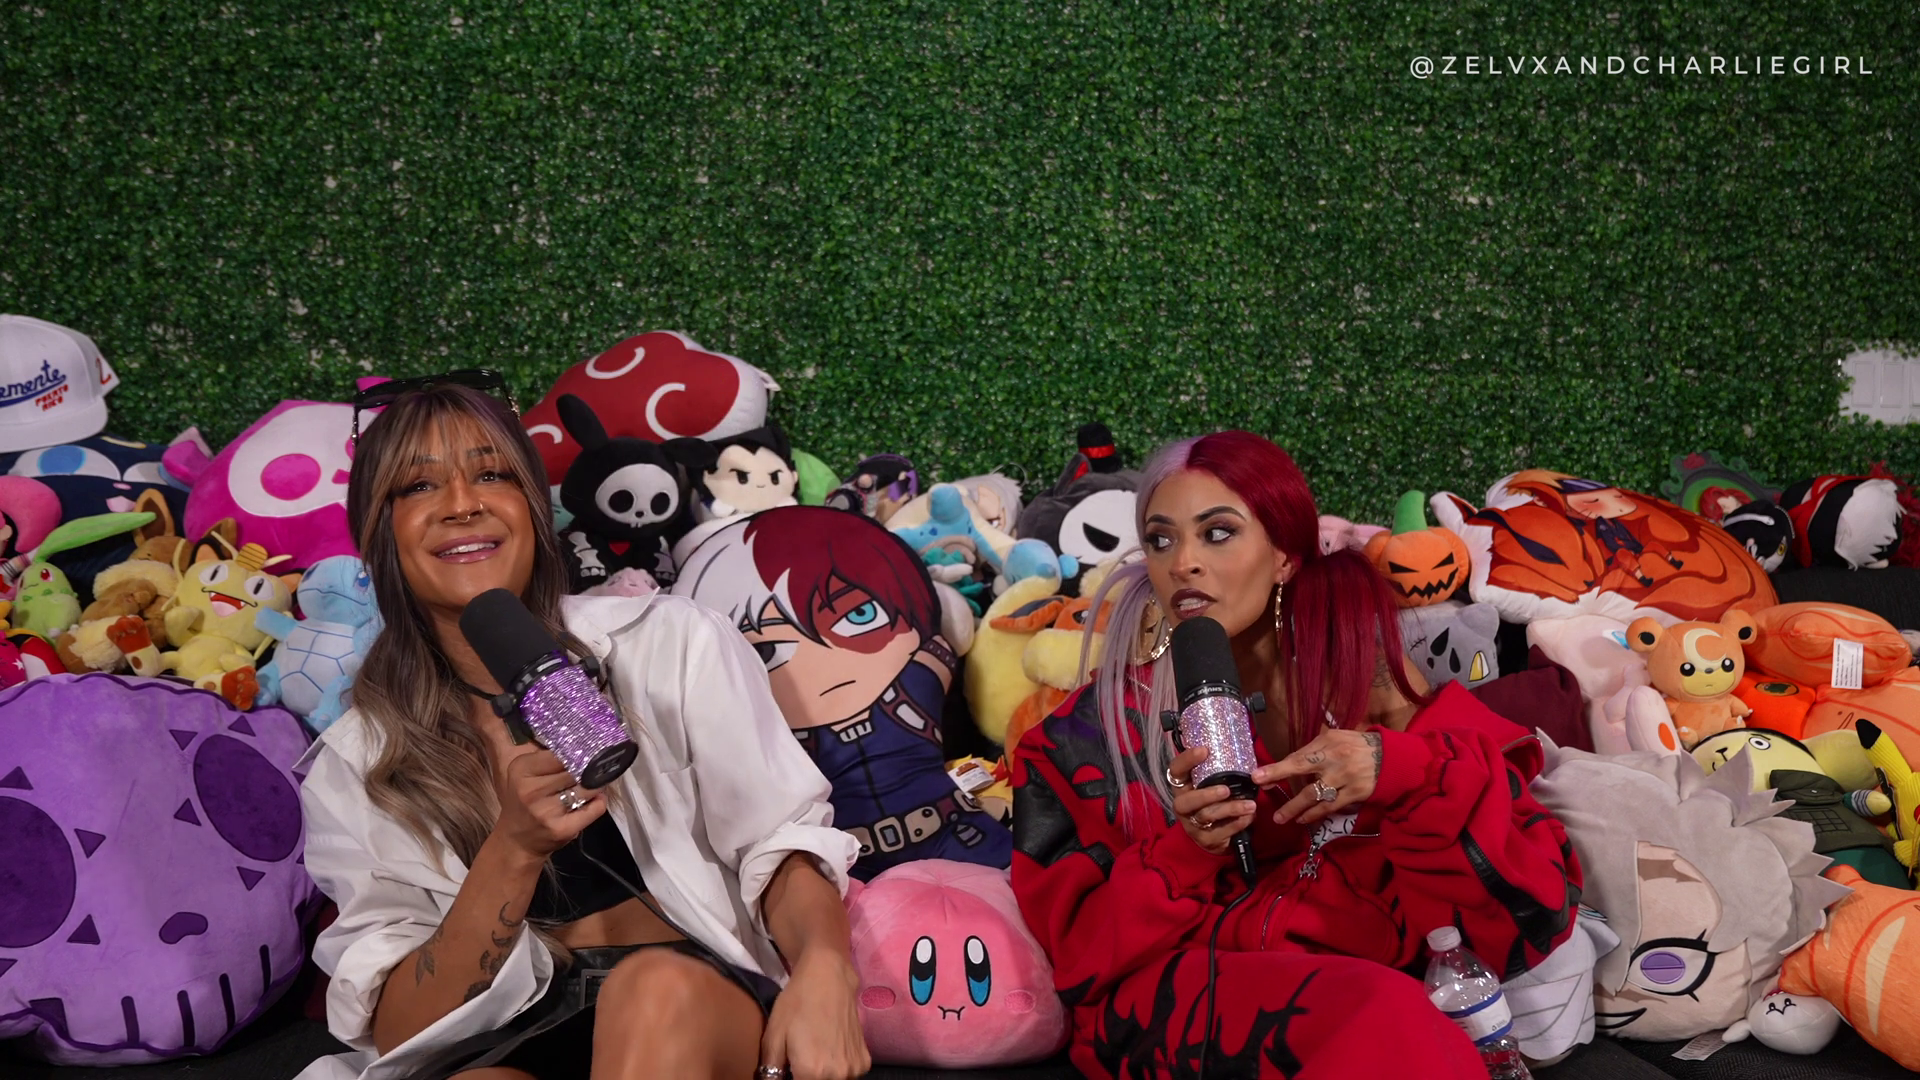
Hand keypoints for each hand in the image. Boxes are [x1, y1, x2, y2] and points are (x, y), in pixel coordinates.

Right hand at [490, 743, 605, 859]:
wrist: (516, 840)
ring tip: (595, 784)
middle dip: (589, 769)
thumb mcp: (525, 774)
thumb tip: (582, 743)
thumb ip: (548, 758)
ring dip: (596, 785)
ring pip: (587, 788)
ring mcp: (546, 811)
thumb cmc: (524, 801)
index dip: (578, 752)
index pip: (560, 753)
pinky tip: (595, 800)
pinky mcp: (561, 829)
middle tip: (596, 768)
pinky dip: (599, 802)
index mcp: (522, 770)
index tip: (587, 751)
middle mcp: (531, 790)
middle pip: (576, 770)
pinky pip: (594, 809)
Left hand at [760, 948, 869, 1079]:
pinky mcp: (865, 1061)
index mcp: (812, 1072)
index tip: (788, 1068)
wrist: (829, 976)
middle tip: (797, 1060)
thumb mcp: (773, 1035)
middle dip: (804, 1077)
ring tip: (813, 1053)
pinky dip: (837, 1069)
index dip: (790, 1078)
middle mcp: (837, 1076)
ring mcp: (855, 1069)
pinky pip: (847, 1075)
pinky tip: (829, 1049)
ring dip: (822, 1076)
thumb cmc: (797, 1002)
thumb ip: (770, 1069)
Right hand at [1168, 746, 1257, 855]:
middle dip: (1206, 795)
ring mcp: (1192, 825)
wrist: (1216, 835)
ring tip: (1251, 805)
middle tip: (1226, 790)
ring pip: (1206, 816)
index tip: (1205, 750)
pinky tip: (1249, 817)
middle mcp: (1183, 805)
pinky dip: (1237, 824)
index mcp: (1182, 786)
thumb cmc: (1215, 801)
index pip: (1176, 770)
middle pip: (1186, 802)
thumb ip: (1217, 770)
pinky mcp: (1206, 839)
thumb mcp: (1211, 783)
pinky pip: (1221, 832)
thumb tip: (1237, 746)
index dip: (1187, 760)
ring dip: (1230, 809)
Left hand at [1256, 729, 1382, 827]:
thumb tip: (1289, 762)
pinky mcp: (1354, 793)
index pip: (1297, 756)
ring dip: (1295, 807)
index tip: (1257, 775)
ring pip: (1314, 794)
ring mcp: (1344, 777)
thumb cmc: (1358, 747)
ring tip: (1280, 818)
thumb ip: (1315, 749)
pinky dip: (1315, 814)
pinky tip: (1303, 820)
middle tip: (1260, 787)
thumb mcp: (1336, 738)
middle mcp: (1334, 758)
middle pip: (1301, 767)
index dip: (1277, 767)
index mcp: (1327, 742)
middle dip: (1278, 776)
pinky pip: (1330, 806)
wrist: (1390, 759)